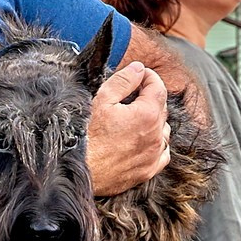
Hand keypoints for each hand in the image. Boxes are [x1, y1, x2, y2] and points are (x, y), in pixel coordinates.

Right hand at [85, 61, 171, 194]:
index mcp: (147, 114)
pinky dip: (156, 144)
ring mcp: (153, 155)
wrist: (76, 170)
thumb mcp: (101, 99)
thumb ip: (123, 81)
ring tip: (135, 116)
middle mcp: (156, 135)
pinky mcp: (147, 171)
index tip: (139, 74)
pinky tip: (144, 140)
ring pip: (163, 131)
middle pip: (161, 108)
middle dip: (149, 97)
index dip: (149, 77)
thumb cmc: (86, 136)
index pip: (158, 88)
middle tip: (133, 92)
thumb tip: (138, 69)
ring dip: (154, 120)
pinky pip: (162, 154)